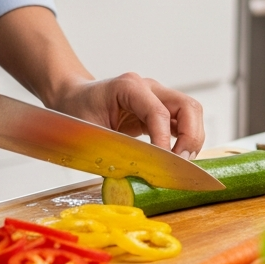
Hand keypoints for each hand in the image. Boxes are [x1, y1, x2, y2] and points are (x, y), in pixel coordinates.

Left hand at [52, 73, 205, 158]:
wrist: (72, 100)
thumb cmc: (75, 112)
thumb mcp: (88, 133)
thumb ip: (112, 151)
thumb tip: (135, 176)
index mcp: (128, 87)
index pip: (159, 112)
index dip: (164, 140)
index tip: (163, 163)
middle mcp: (148, 88)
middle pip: (187, 107)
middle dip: (190, 137)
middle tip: (180, 164)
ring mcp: (157, 97)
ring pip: (191, 113)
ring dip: (192, 139)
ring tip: (180, 163)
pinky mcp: (160, 110)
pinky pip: (182, 123)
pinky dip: (185, 140)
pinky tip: (176, 158)